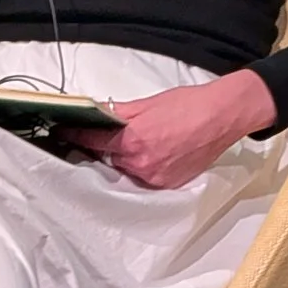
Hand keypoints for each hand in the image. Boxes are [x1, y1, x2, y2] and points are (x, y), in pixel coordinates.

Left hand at [62, 70, 277, 189]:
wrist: (223, 116)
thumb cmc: (189, 105)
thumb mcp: (148, 103)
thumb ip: (117, 113)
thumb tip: (95, 115)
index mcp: (132, 140)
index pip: (91, 140)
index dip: (75, 134)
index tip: (64, 131)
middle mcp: (140, 163)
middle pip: (106, 158)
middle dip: (103, 146)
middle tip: (106, 136)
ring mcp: (154, 177)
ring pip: (124, 169)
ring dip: (123, 158)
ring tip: (138, 143)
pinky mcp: (167, 185)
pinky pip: (143, 178)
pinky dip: (142, 167)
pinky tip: (154, 153)